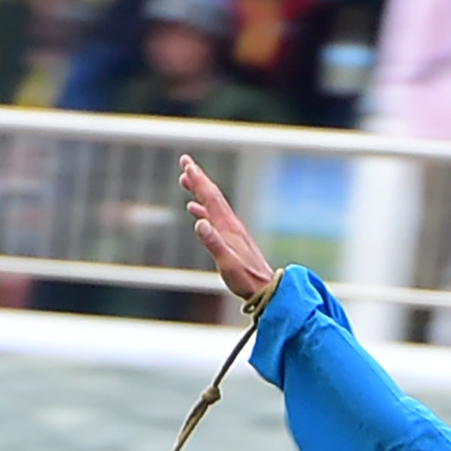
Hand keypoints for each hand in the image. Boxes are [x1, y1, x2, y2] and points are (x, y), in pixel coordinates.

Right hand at [180, 154, 277, 304]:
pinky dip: (203, 209)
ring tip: (186, 181)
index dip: (198, 180)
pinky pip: (214, 217)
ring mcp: (232, 231)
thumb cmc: (246, 278)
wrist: (265, 288)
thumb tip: (199, 222)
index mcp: (228, 226)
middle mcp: (230, 224)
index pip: (210, 197)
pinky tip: (195, 210)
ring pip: (213, 204)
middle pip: (213, 195)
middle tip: (185, 162)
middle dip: (198, 178)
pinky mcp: (232, 239)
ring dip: (199, 191)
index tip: (186, 164)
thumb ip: (213, 242)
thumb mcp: (227, 262)